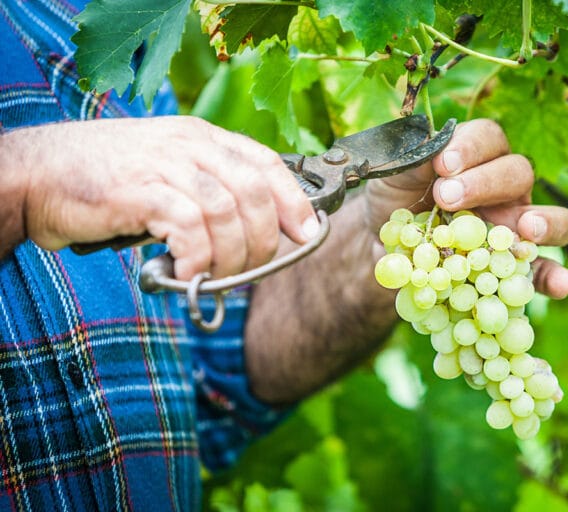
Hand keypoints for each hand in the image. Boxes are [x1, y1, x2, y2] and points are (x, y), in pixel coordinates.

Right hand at [8, 116, 316, 279]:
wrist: (41, 173)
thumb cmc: (109, 180)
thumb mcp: (169, 172)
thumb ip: (210, 193)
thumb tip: (255, 234)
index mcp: (203, 138)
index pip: (267, 163)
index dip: (295, 201)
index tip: (308, 233)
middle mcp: (190, 145)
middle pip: (255, 193)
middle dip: (264, 240)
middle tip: (250, 270)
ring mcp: (165, 164)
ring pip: (227, 213)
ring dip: (232, 256)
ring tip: (216, 276)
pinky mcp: (140, 190)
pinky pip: (190, 227)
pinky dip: (199, 257)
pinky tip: (189, 272)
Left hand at [365, 119, 567, 298]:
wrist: (385, 246)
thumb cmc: (395, 200)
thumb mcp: (394, 175)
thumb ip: (415, 158)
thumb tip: (435, 151)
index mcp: (477, 158)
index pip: (488, 139)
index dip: (471, 147)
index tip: (443, 164)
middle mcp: (505, 190)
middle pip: (518, 174)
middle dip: (486, 183)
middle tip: (447, 198)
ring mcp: (516, 229)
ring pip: (553, 218)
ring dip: (548, 222)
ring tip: (529, 229)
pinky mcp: (515, 268)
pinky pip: (543, 272)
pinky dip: (555, 278)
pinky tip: (561, 284)